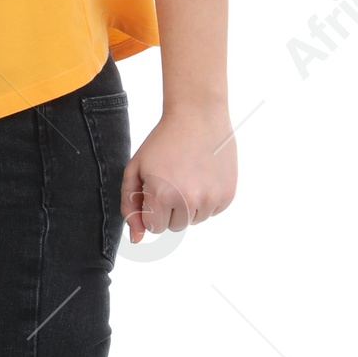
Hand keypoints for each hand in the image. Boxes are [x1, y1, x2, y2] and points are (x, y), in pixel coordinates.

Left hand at [120, 103, 235, 240]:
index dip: (151, 207)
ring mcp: (211, 199)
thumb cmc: (162, 142)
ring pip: (193, 221)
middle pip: (174, 226)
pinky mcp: (227, 196)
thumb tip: (136, 240)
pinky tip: (202, 175)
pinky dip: (206, 200)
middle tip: (172, 178)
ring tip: (187, 175)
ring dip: (188, 205)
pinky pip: (211, 212)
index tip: (155, 187)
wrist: (198, 116)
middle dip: (169, 208)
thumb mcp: (135, 170)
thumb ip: (129, 206)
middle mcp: (188, 201)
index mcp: (161, 195)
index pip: (153, 227)